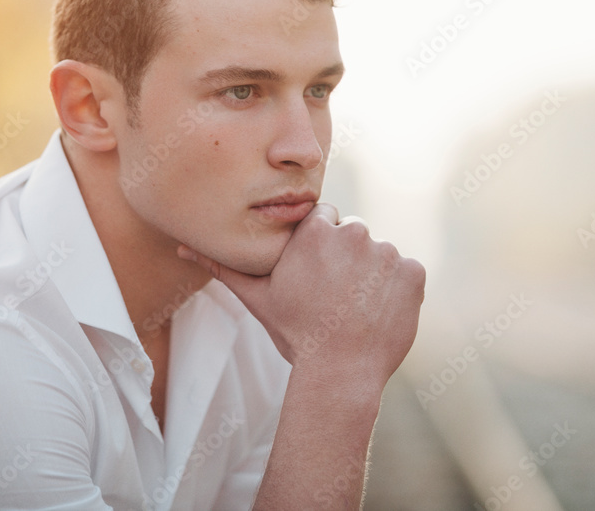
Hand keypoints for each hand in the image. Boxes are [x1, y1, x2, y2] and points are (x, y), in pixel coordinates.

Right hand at [177, 203, 424, 388]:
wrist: (339, 375)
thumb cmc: (295, 334)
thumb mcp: (258, 298)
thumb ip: (225, 266)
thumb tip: (181, 244)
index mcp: (316, 231)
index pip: (325, 220)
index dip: (322, 249)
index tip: (318, 276)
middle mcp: (354, 233)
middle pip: (354, 234)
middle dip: (348, 258)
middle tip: (336, 297)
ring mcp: (387, 252)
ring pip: (380, 254)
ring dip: (373, 275)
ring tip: (357, 309)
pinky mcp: (413, 272)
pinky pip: (407, 273)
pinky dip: (398, 290)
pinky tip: (379, 313)